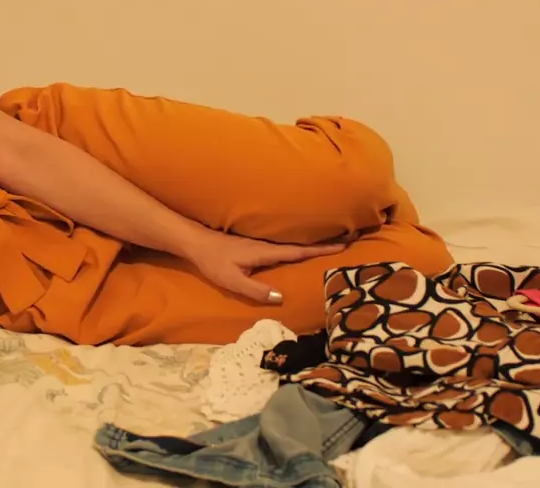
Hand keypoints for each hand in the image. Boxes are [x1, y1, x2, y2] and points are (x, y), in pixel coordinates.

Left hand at [187, 231, 347, 303]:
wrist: (194, 241)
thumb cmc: (212, 261)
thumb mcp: (232, 280)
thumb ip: (256, 291)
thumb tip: (281, 298)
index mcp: (265, 252)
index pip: (298, 251)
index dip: (320, 249)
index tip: (342, 246)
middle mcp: (266, 245)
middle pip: (299, 245)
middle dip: (323, 244)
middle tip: (345, 242)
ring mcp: (260, 243)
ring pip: (291, 244)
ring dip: (310, 244)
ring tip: (329, 246)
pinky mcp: (253, 245)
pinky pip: (281, 245)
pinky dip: (295, 246)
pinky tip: (298, 250)